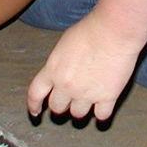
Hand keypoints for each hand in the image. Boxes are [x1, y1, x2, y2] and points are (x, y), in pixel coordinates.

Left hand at [26, 12, 142, 121]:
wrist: (114, 30)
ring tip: (88, 100)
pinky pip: (101, 116)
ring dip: (81, 109)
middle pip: (57, 108)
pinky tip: (103, 108)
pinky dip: (101, 114)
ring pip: (78, 115)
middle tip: (70, 99)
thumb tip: (61, 72)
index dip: (33, 105)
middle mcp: (66, 86)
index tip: (36, 112)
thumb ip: (59, 63)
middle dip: (62, 105)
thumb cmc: (91, 30)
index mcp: (52, 70)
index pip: (35, 94)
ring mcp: (86, 94)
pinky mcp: (107, 97)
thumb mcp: (64, 44)